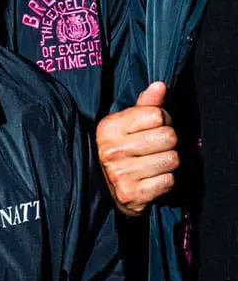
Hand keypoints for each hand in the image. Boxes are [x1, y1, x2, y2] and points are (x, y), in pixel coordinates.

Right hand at [97, 82, 178, 216]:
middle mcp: (111, 150)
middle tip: (157, 148)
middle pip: (168, 137)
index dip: (163, 121)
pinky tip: (154, 179)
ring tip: (156, 164)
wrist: (108, 189)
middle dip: (169, 143)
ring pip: (172, 159)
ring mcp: (119, 173)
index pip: (157, 115)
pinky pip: (168, 181)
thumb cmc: (123, 149)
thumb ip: (146, 104)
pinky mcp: (131, 194)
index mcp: (109, 128)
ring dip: (169, 163)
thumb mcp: (128, 124)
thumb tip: (160, 85)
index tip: (153, 129)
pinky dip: (166, 181)